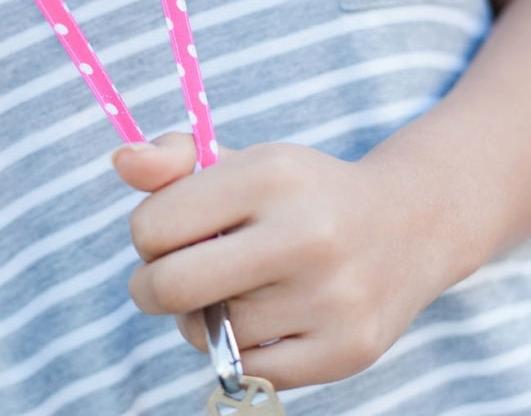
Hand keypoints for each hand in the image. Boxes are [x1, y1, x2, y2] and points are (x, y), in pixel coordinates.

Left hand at [112, 133, 455, 389]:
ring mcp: (330, 298)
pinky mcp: (347, 351)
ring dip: (200, 318)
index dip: (147, 233)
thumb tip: (120, 161)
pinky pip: (249, 371)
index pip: (154, 226)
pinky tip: (262, 320)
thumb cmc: (302, 192)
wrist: (409, 223)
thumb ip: (174, 158)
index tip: (169, 232)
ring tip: (229, 292)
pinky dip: (240, 350)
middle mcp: (304, 234)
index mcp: (270, 175)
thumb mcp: (244, 159)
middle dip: (149, 287)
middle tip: (164, 279)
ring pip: (209, 333)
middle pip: (169, 288)